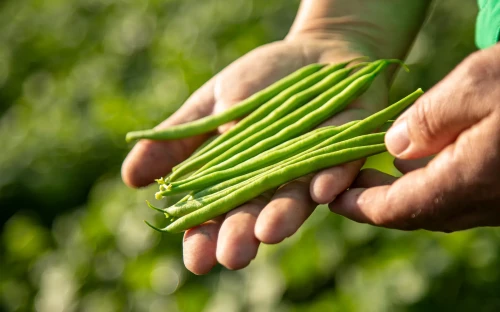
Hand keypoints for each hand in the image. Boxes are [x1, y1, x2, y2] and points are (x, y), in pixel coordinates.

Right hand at [122, 37, 388, 273]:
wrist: (316, 54)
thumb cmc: (260, 81)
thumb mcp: (211, 104)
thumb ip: (176, 139)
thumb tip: (131, 178)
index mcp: (239, 175)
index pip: (215, 213)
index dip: (205, 237)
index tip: (195, 258)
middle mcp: (274, 180)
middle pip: (254, 214)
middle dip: (242, 235)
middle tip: (232, 257)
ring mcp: (311, 167)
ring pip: (295, 198)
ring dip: (283, 215)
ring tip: (267, 233)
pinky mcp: (346, 149)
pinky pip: (338, 165)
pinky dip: (330, 177)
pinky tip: (320, 190)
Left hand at [330, 44, 499, 231]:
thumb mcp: (480, 84)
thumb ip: (429, 120)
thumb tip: (393, 149)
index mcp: (469, 182)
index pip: (395, 209)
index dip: (358, 206)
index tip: (330, 198)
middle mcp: (488, 203)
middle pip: (416, 213)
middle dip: (377, 200)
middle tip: (349, 180)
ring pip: (442, 205)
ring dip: (407, 191)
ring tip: (379, 168)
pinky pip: (468, 195)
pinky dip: (438, 182)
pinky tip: (429, 158)